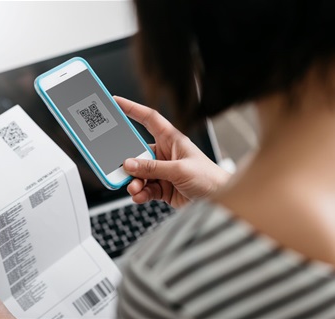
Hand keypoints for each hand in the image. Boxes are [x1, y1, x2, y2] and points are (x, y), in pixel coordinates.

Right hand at [116, 96, 230, 207]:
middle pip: (138, 152)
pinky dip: (140, 193)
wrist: (218, 201)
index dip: (132, 109)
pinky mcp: (162, 187)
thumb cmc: (209, 178)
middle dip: (128, 162)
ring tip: (134, 188)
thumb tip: (130, 164)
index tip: (116, 102)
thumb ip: (153, 168)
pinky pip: (144, 188)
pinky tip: (139, 196)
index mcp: (172, 140)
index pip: (149, 119)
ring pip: (139, 173)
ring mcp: (163, 171)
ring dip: (134, 182)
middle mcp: (165, 153)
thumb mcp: (180, 170)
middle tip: (120, 168)